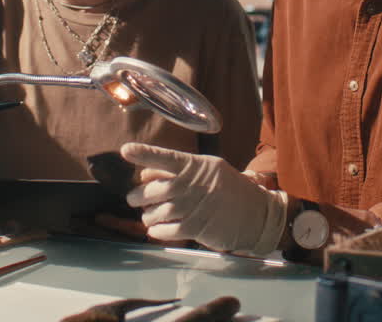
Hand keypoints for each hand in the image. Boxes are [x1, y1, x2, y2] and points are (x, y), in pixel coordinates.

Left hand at [121, 143, 286, 253]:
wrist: (255, 214)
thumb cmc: (228, 189)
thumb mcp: (209, 170)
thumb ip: (180, 170)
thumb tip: (146, 174)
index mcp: (195, 166)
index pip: (165, 158)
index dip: (144, 154)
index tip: (126, 150)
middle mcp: (192, 185)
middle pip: (151, 190)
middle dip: (137, 196)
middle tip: (135, 199)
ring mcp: (193, 207)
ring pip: (154, 212)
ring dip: (147, 215)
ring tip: (150, 215)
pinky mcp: (195, 228)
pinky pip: (164, 231)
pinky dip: (157, 231)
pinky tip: (159, 229)